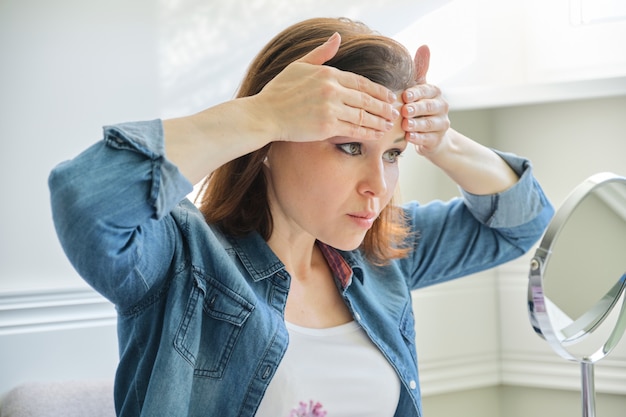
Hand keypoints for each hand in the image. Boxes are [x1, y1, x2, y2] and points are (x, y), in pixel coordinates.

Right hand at [255, 33, 399, 142]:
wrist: (265, 115)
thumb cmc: (279, 91)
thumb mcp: (299, 65)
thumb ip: (321, 53)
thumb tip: (338, 37)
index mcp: (327, 73)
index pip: (361, 82)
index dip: (378, 91)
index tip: (389, 96)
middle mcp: (332, 89)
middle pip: (366, 98)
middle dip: (383, 106)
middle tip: (395, 111)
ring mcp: (330, 108)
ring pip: (363, 115)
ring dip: (379, 120)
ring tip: (389, 125)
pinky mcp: (326, 126)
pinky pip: (353, 129)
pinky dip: (367, 132)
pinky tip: (376, 134)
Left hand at [401, 45, 450, 154]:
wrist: (431, 135)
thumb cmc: (420, 108)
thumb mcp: (419, 89)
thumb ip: (420, 70)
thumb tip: (424, 46)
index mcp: (435, 93)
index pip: (427, 90)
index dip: (416, 93)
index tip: (405, 95)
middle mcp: (441, 107)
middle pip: (429, 107)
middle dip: (416, 108)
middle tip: (404, 110)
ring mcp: (441, 124)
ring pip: (429, 124)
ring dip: (416, 124)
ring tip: (405, 125)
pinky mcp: (437, 140)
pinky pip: (428, 139)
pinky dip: (418, 138)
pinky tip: (409, 137)